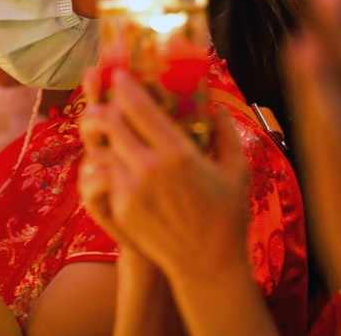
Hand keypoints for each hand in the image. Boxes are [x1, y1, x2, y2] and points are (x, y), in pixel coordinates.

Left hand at [78, 68, 249, 283]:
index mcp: (178, 154)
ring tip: (106, 128)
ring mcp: (131, 190)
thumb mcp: (237, 170)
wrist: (208, 265)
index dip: (124, 86)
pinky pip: (105, 175)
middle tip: (105, 99)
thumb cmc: (228, 215)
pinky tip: (115, 158)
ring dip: (103, 135)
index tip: (118, 75)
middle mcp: (150, 169)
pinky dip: (107, 162)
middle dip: (103, 106)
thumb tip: (215, 104)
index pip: (138, 108)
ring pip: (104, 148)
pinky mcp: (121, 208)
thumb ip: (225, 133)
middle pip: (111, 123)